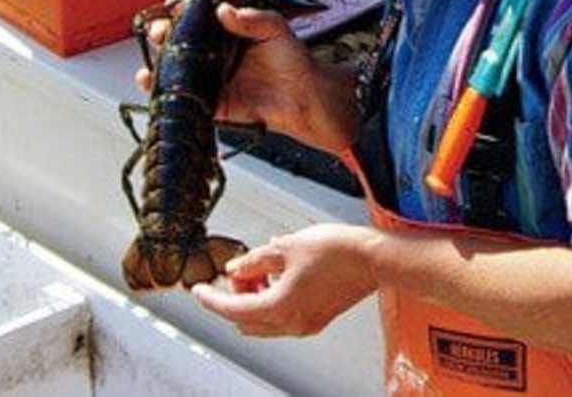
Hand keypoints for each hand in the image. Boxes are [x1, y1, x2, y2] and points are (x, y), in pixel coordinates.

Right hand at [135, 0, 358, 154]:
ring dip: (157, 56)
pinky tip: (148, 78)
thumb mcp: (274, 28)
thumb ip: (251, 18)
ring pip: (173, 64)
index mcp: (224, 29)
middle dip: (163, 28)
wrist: (302, 95)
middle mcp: (211, 50)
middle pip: (177, 36)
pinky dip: (158, 88)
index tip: (174, 3)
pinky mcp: (208, 100)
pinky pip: (179, 95)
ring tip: (157, 49)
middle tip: (163, 29)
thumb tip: (224, 10)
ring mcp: (207, 75)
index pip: (195, 12)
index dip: (181, 5)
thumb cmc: (290, 57)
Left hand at [193, 224, 379, 336]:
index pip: (232, 309)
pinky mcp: (317, 318)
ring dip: (254, 300)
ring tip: (260, 269)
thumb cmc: (337, 251)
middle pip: (246, 320)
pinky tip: (279, 275)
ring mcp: (305, 324)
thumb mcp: (285, 247)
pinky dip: (272, 301)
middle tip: (237, 272)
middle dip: (235, 298)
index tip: (198, 290)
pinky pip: (282, 317)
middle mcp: (291, 323)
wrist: (373, 259)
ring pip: (264, 321)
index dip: (211, 299)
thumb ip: (254, 260)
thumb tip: (236, 267)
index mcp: (279, 307)